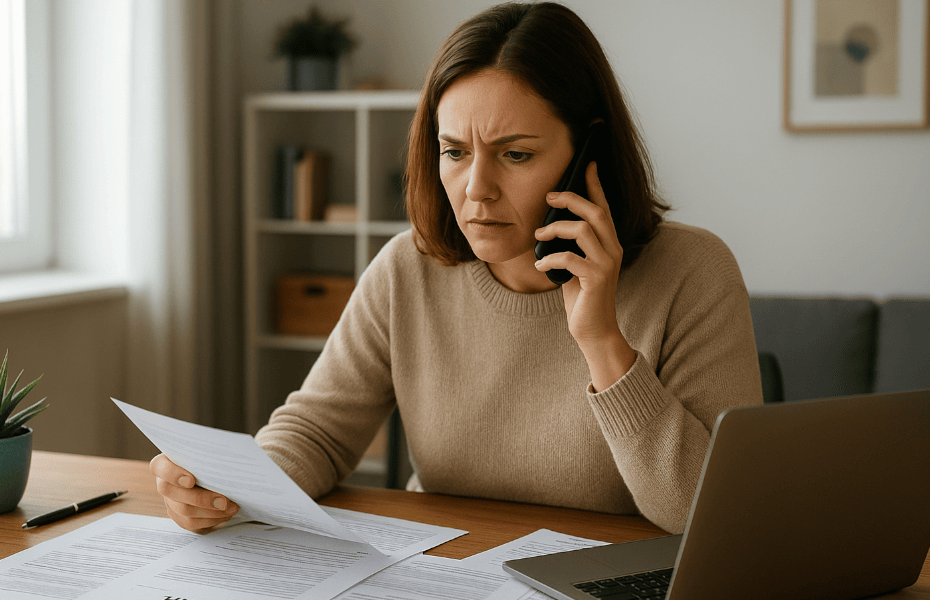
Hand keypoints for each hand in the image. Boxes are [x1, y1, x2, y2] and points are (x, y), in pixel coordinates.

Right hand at [149, 453, 238, 531]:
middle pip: (175, 495)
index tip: (191, 480)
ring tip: (231, 509)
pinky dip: (210, 521)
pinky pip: (191, 524)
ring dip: (210, 513)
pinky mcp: (179, 516)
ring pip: (184, 512)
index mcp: (165, 463)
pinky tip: (225, 515)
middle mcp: (164, 483)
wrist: (210, 470)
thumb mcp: (206, 451)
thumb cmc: (207, 456)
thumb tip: (227, 457)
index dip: (173, 475)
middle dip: (201, 500)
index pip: (159, 467)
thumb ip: (208, 453)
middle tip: (224, 502)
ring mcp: (170, 501)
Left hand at [534, 162, 634, 389]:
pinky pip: (570, 258)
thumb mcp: (575, 265)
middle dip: (570, 199)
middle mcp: (613, 249)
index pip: (604, 206)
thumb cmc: (581, 297)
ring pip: (583, 230)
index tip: (586, 162)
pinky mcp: (596, 280)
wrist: (593, 331)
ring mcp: (607, 264)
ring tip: (538, 238)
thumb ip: (570, 245)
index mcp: (608, 243)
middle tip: (548, 198)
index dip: (594, 184)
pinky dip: (550, 259)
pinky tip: (540, 267)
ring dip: (555, 229)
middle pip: (595, 211)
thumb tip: (548, 226)